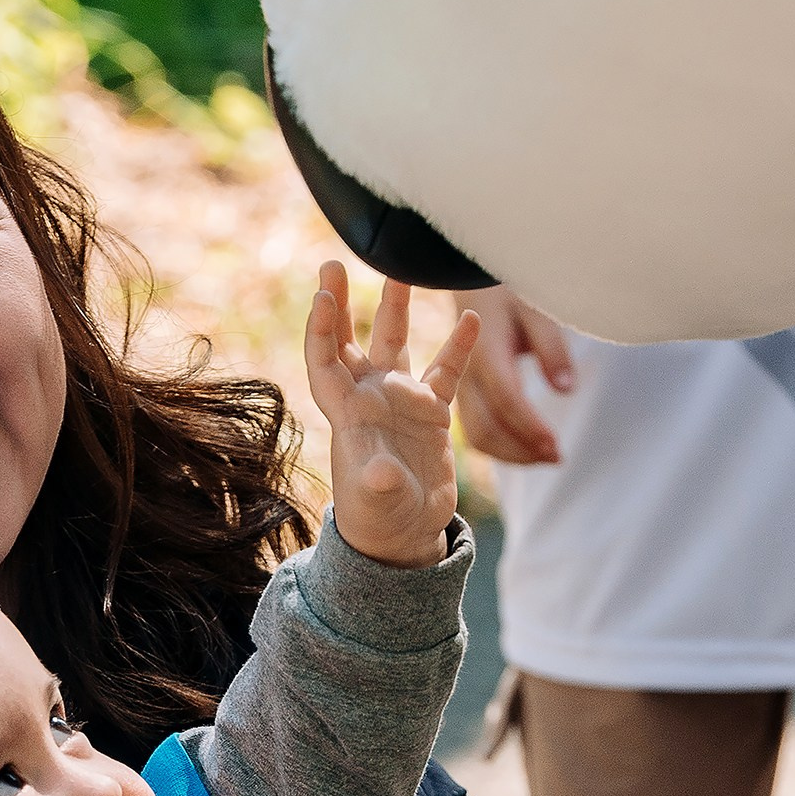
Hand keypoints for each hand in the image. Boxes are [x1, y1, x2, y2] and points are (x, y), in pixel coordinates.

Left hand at [304, 261, 480, 566]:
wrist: (403, 533)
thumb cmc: (378, 519)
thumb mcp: (375, 503)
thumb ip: (375, 485)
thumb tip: (381, 472)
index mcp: (348, 413)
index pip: (326, 362)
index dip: (322, 330)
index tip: (323, 296)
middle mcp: (370, 398)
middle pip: (349, 341)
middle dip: (341, 302)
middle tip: (333, 261)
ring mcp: (400, 401)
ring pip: (395, 343)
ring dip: (395, 309)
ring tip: (401, 269)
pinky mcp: (431, 412)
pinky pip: (446, 371)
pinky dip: (459, 347)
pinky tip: (472, 318)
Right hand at [451, 286, 573, 464]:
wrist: (470, 284)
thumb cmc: (507, 291)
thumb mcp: (535, 308)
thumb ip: (551, 347)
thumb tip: (566, 390)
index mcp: (484, 349)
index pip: (506, 397)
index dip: (530, 426)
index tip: (556, 446)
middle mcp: (465, 374)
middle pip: (486, 427)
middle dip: (522, 450)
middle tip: (558, 457)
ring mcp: (459, 388)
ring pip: (478, 435)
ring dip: (512, 454)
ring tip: (548, 457)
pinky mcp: (463, 396)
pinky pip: (477, 430)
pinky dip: (502, 447)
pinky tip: (528, 449)